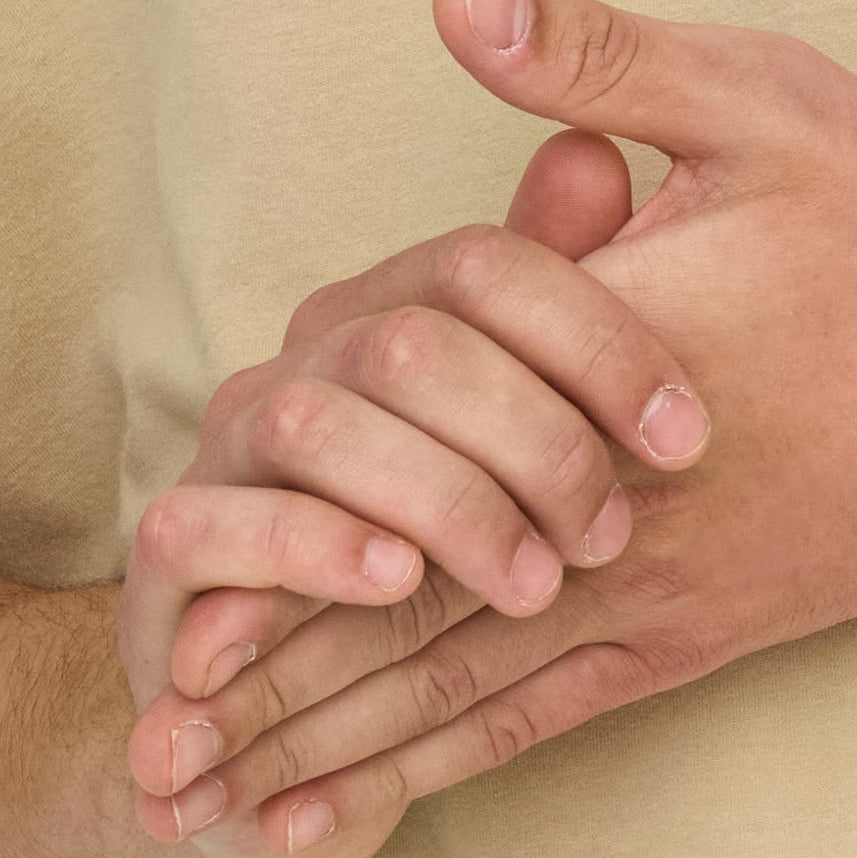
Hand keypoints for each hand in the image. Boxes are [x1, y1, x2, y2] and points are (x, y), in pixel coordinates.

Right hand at [120, 116, 714, 853]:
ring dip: (442, 505)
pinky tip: (397, 583)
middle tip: (609, 538)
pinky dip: (309, 549)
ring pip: (315, 421)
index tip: (687, 438)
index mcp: (390, 310)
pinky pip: (213, 522)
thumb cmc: (437, 548)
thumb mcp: (519, 441)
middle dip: (531, 440)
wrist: (282, 701)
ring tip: (531, 584)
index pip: (485, 264)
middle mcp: (305, 359)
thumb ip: (558, 307)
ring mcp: (228, 448)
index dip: (598, 339)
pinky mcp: (169, 548)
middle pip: (412, 343)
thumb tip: (594, 155)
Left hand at [135, 0, 856, 843]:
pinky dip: (436, 764)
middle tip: (139, 757)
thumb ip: (596, 59)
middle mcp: (615, 509)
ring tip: (200, 811)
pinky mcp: (694, 634)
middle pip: (408, 614)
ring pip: (457, 689)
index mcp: (610, 371)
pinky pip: (540, 717)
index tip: (164, 584)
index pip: (415, 464)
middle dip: (266, 686)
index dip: (290, 536)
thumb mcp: (762, 102)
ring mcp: (656, 588)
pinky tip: (355, 810)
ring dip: (325, 749)